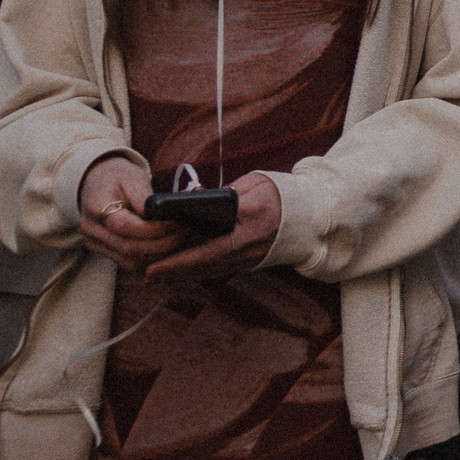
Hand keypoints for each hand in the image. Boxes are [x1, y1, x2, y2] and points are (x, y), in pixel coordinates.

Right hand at [77, 156, 184, 276]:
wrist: (96, 181)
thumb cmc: (118, 177)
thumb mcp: (133, 178)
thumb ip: (146, 198)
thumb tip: (164, 216)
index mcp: (96, 208)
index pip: (125, 226)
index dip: (155, 228)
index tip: (177, 223)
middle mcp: (91, 230)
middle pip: (128, 248)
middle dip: (162, 244)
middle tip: (185, 232)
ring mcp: (94, 243)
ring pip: (129, 261)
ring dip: (158, 255)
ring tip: (179, 239)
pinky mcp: (102, 251)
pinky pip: (128, 263)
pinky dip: (150, 258)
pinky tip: (166, 246)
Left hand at [143, 173, 282, 283]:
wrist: (313, 215)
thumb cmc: (282, 194)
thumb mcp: (255, 183)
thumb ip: (225, 192)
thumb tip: (194, 199)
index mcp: (252, 221)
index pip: (210, 246)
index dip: (181, 259)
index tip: (157, 265)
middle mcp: (251, 246)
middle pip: (205, 264)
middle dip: (174, 271)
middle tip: (146, 275)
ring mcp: (252, 258)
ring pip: (210, 271)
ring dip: (182, 275)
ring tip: (155, 276)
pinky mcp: (251, 263)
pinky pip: (219, 270)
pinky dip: (197, 272)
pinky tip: (179, 273)